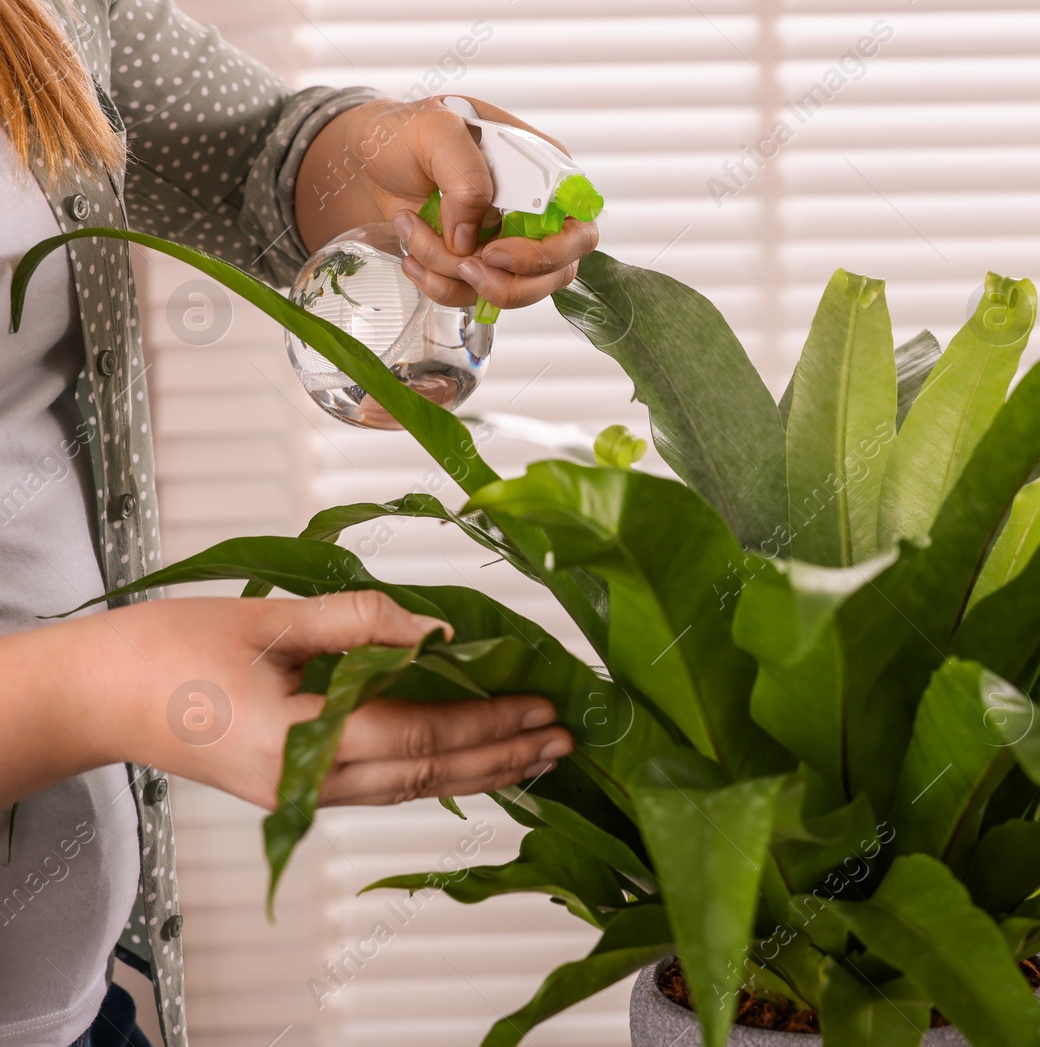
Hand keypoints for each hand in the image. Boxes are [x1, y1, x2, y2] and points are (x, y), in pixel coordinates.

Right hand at [2, 591, 571, 808]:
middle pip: (429, 774)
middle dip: (503, 756)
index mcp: (298, 743)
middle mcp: (308, 784)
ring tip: (538, 753)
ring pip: (414, 788)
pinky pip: (387, 785)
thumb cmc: (165, 654)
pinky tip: (473, 760)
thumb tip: (439, 630)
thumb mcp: (269, 621)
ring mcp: (304, 794)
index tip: (541, 704)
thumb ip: (359, 624)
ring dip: (481, 770)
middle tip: (564, 737)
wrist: (98, 698)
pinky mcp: (299, 789)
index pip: (418, 735)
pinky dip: (439, 771)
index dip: (486, 722)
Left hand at [294, 95, 599, 310]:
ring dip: (455, 275)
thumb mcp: (435, 130)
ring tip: (413, 233)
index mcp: (544, 170)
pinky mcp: (482, 268)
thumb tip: (470, 237)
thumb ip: (465, 175)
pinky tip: (412, 256)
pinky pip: (476, 299)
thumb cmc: (405, 132)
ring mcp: (511, 245)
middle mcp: (537, 213)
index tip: (496, 252)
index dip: (550, 251)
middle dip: (510, 282)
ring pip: (515, 292)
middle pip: (559, 271)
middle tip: (465, 265)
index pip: (579, 224)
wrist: (365, 161)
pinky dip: (439, 286)